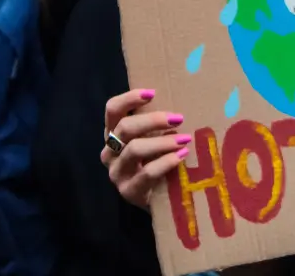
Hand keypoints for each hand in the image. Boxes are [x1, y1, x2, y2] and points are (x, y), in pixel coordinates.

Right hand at [102, 89, 190, 208]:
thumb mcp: (153, 140)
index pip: (112, 110)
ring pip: (134, 149)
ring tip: (185, 139)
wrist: (160, 202)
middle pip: (125, 128)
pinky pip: (146, 173)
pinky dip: (166, 162)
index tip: (153, 93)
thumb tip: (180, 98)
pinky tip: (181, 156)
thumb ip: (156, 125)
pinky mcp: (128, 191)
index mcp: (113, 134)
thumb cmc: (158, 162)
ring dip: (163, 142)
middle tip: (178, 118)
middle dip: (153, 120)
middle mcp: (109, 152)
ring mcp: (116, 173)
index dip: (129, 99)